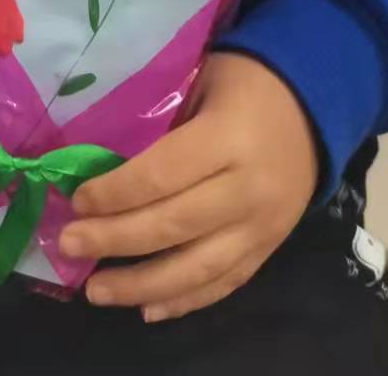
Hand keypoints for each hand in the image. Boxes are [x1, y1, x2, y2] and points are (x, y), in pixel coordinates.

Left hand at [60, 52, 318, 322]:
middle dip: (114, 240)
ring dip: (141, 286)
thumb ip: (163, 121)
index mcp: (228, 138)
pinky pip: (225, 283)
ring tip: (96, 291)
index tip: (76, 200)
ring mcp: (263, 226)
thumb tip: (103, 161)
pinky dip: (185, 300)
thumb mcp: (203, 79)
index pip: (161, 175)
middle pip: (173, 226)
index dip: (115, 193)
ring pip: (197, 269)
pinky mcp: (270, 247)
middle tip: (69, 245)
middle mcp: (247, 189)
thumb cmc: (246, 81)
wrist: (318, 101)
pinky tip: (147, 310)